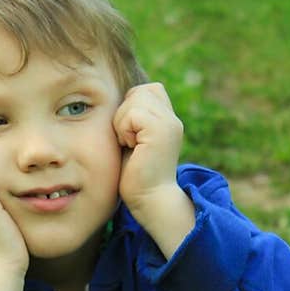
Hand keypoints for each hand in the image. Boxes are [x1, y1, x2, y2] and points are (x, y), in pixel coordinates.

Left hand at [113, 83, 183, 215]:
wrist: (149, 200)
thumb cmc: (135, 176)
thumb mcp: (134, 141)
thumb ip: (134, 119)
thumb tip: (116, 100)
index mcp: (168, 121)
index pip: (147, 90)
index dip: (131, 107)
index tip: (131, 136)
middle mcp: (172, 119)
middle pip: (139, 91)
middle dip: (125, 113)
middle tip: (129, 141)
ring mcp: (169, 124)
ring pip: (135, 99)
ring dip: (123, 122)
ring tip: (130, 145)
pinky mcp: (161, 131)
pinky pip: (133, 113)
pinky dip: (125, 130)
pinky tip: (131, 148)